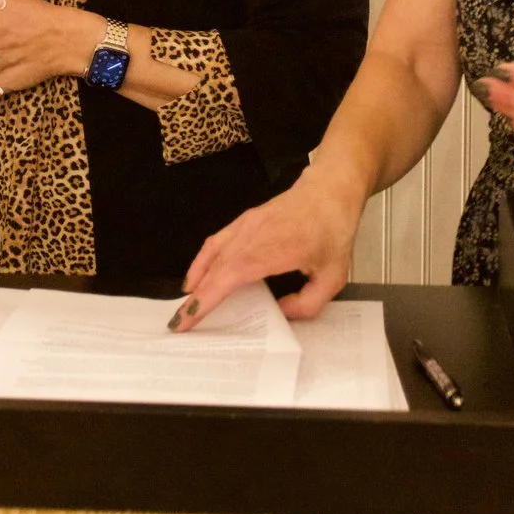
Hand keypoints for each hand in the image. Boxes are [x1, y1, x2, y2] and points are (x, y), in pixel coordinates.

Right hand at [175, 169, 365, 329]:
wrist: (330, 190)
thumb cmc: (333, 231)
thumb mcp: (333, 276)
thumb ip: (308, 303)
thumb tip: (281, 312)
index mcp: (273, 250)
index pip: (230, 276)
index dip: (207, 298)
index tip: (189, 318)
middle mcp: (253, 235)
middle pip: (215, 269)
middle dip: (195, 298)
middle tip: (180, 323)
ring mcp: (246, 225)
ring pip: (212, 254)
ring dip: (196, 279)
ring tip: (187, 305)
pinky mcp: (245, 219)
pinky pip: (216, 241)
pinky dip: (203, 260)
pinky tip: (199, 274)